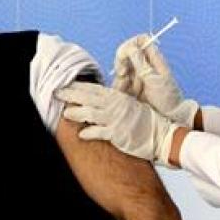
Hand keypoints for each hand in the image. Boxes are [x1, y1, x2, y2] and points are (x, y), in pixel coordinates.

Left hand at [57, 82, 177, 165]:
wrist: (162, 134)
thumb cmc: (147, 121)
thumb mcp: (131, 105)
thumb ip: (116, 101)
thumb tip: (102, 99)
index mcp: (118, 97)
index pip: (94, 89)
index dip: (78, 86)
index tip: (65, 84)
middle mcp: (115, 106)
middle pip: (88, 98)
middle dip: (71, 95)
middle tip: (57, 93)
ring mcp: (116, 119)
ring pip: (91, 114)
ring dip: (77, 113)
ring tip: (64, 113)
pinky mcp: (118, 134)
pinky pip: (100, 133)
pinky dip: (89, 133)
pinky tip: (80, 134)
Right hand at [112, 35, 198, 126]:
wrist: (170, 118)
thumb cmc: (167, 98)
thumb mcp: (155, 80)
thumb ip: (141, 63)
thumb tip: (130, 47)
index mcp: (154, 59)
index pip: (140, 41)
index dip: (131, 44)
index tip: (125, 54)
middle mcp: (144, 66)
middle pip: (125, 54)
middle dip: (122, 63)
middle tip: (124, 74)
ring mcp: (136, 77)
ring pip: (120, 70)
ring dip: (122, 79)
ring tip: (133, 91)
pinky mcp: (130, 89)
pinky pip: (119, 84)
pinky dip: (121, 88)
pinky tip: (128, 96)